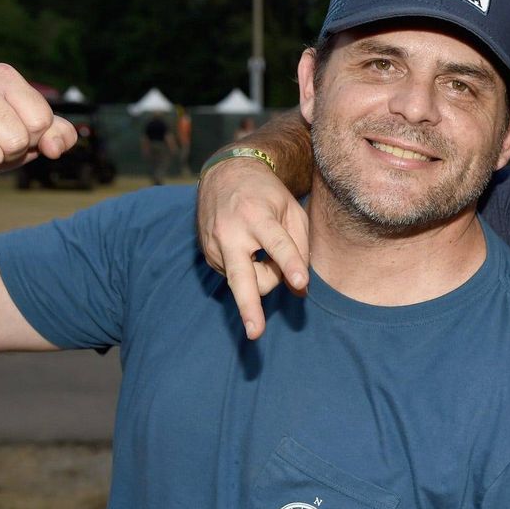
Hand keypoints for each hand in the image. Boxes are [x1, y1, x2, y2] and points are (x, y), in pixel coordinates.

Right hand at [198, 157, 308, 339]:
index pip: (278, 244)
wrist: (226, 175)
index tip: (301, 283)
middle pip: (242, 277)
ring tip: (267, 252)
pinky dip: (251, 272)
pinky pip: (238, 278)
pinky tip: (251, 251)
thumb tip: (301, 290)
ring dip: (265, 277)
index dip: (290, 265)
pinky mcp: (208, 257)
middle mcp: (231, 233)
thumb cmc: (268, 195)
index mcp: (257, 216)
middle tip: (255, 333)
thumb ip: (300, 248)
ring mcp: (215, 247)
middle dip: (249, 308)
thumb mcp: (291, 211)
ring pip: (247, 283)